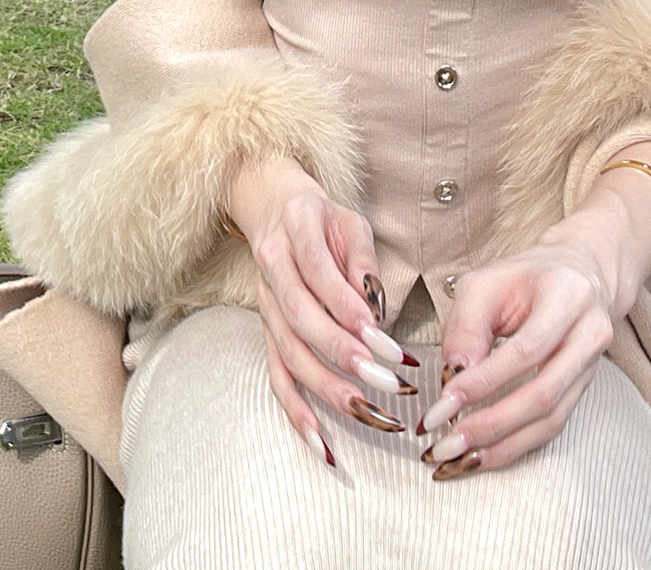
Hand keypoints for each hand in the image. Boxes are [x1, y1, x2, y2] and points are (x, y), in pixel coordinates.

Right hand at [227, 156, 418, 463]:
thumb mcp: (351, 221)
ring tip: (366, 412)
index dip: (347, 307)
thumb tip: (375, 305)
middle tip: (386, 382)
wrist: (274, 209)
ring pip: (288, 352)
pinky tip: (321, 441)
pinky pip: (277, 375)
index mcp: (294, 229)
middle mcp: (271, 267)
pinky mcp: (267, 331)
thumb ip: (364, 259)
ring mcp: (265, 303)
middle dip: (343, 354)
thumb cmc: (323, 218)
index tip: (382, 337)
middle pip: (301, 318)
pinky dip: (296, 410)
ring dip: (326, 387)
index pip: (317, 272)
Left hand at [416, 237, 618, 478]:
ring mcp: (591, 367)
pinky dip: (517, 444)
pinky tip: (485, 454)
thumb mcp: (486, 282)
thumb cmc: (525, 277)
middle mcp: (590, 335)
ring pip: (551, 418)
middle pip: (543, 394)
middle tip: (447, 441)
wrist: (577, 275)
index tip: (443, 404)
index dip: (484, 382)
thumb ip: (467, 325)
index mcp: (568, 296)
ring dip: (502, 444)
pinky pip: (553, 426)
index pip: (526, 350)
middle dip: (491, 424)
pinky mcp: (583, 391)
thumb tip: (453, 376)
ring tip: (460, 457)